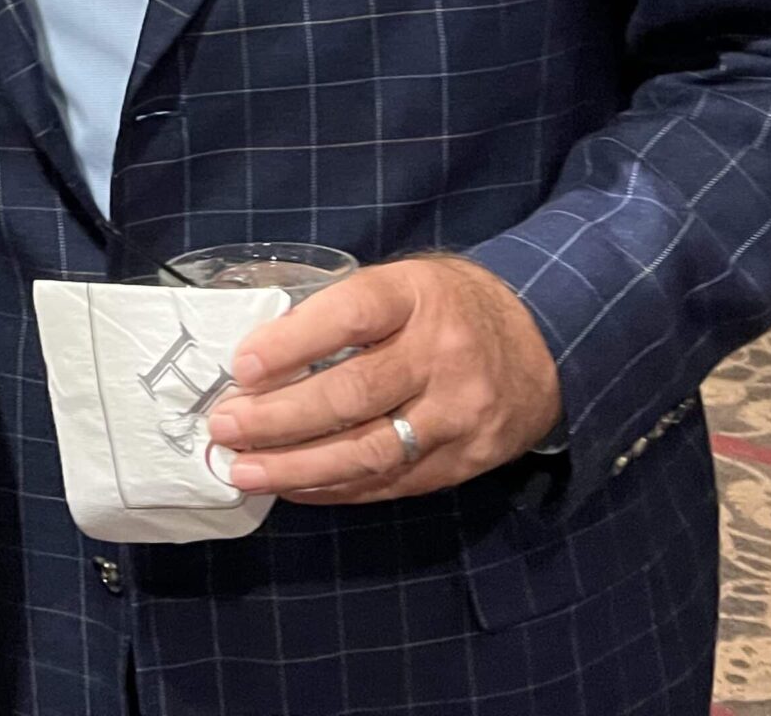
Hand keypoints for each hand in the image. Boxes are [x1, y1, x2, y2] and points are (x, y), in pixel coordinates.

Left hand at [206, 256, 560, 504]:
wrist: (544, 343)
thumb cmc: (448, 307)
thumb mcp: (404, 282)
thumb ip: (343, 310)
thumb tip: (260, 356)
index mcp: (417, 296)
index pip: (350, 316)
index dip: (292, 343)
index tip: (241, 367)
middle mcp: (442, 355)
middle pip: (353, 393)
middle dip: (278, 417)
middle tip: (225, 427)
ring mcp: (458, 413)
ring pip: (369, 451)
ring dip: (297, 466)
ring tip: (243, 471)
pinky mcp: (465, 460)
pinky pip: (390, 482)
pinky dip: (334, 488)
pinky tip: (292, 486)